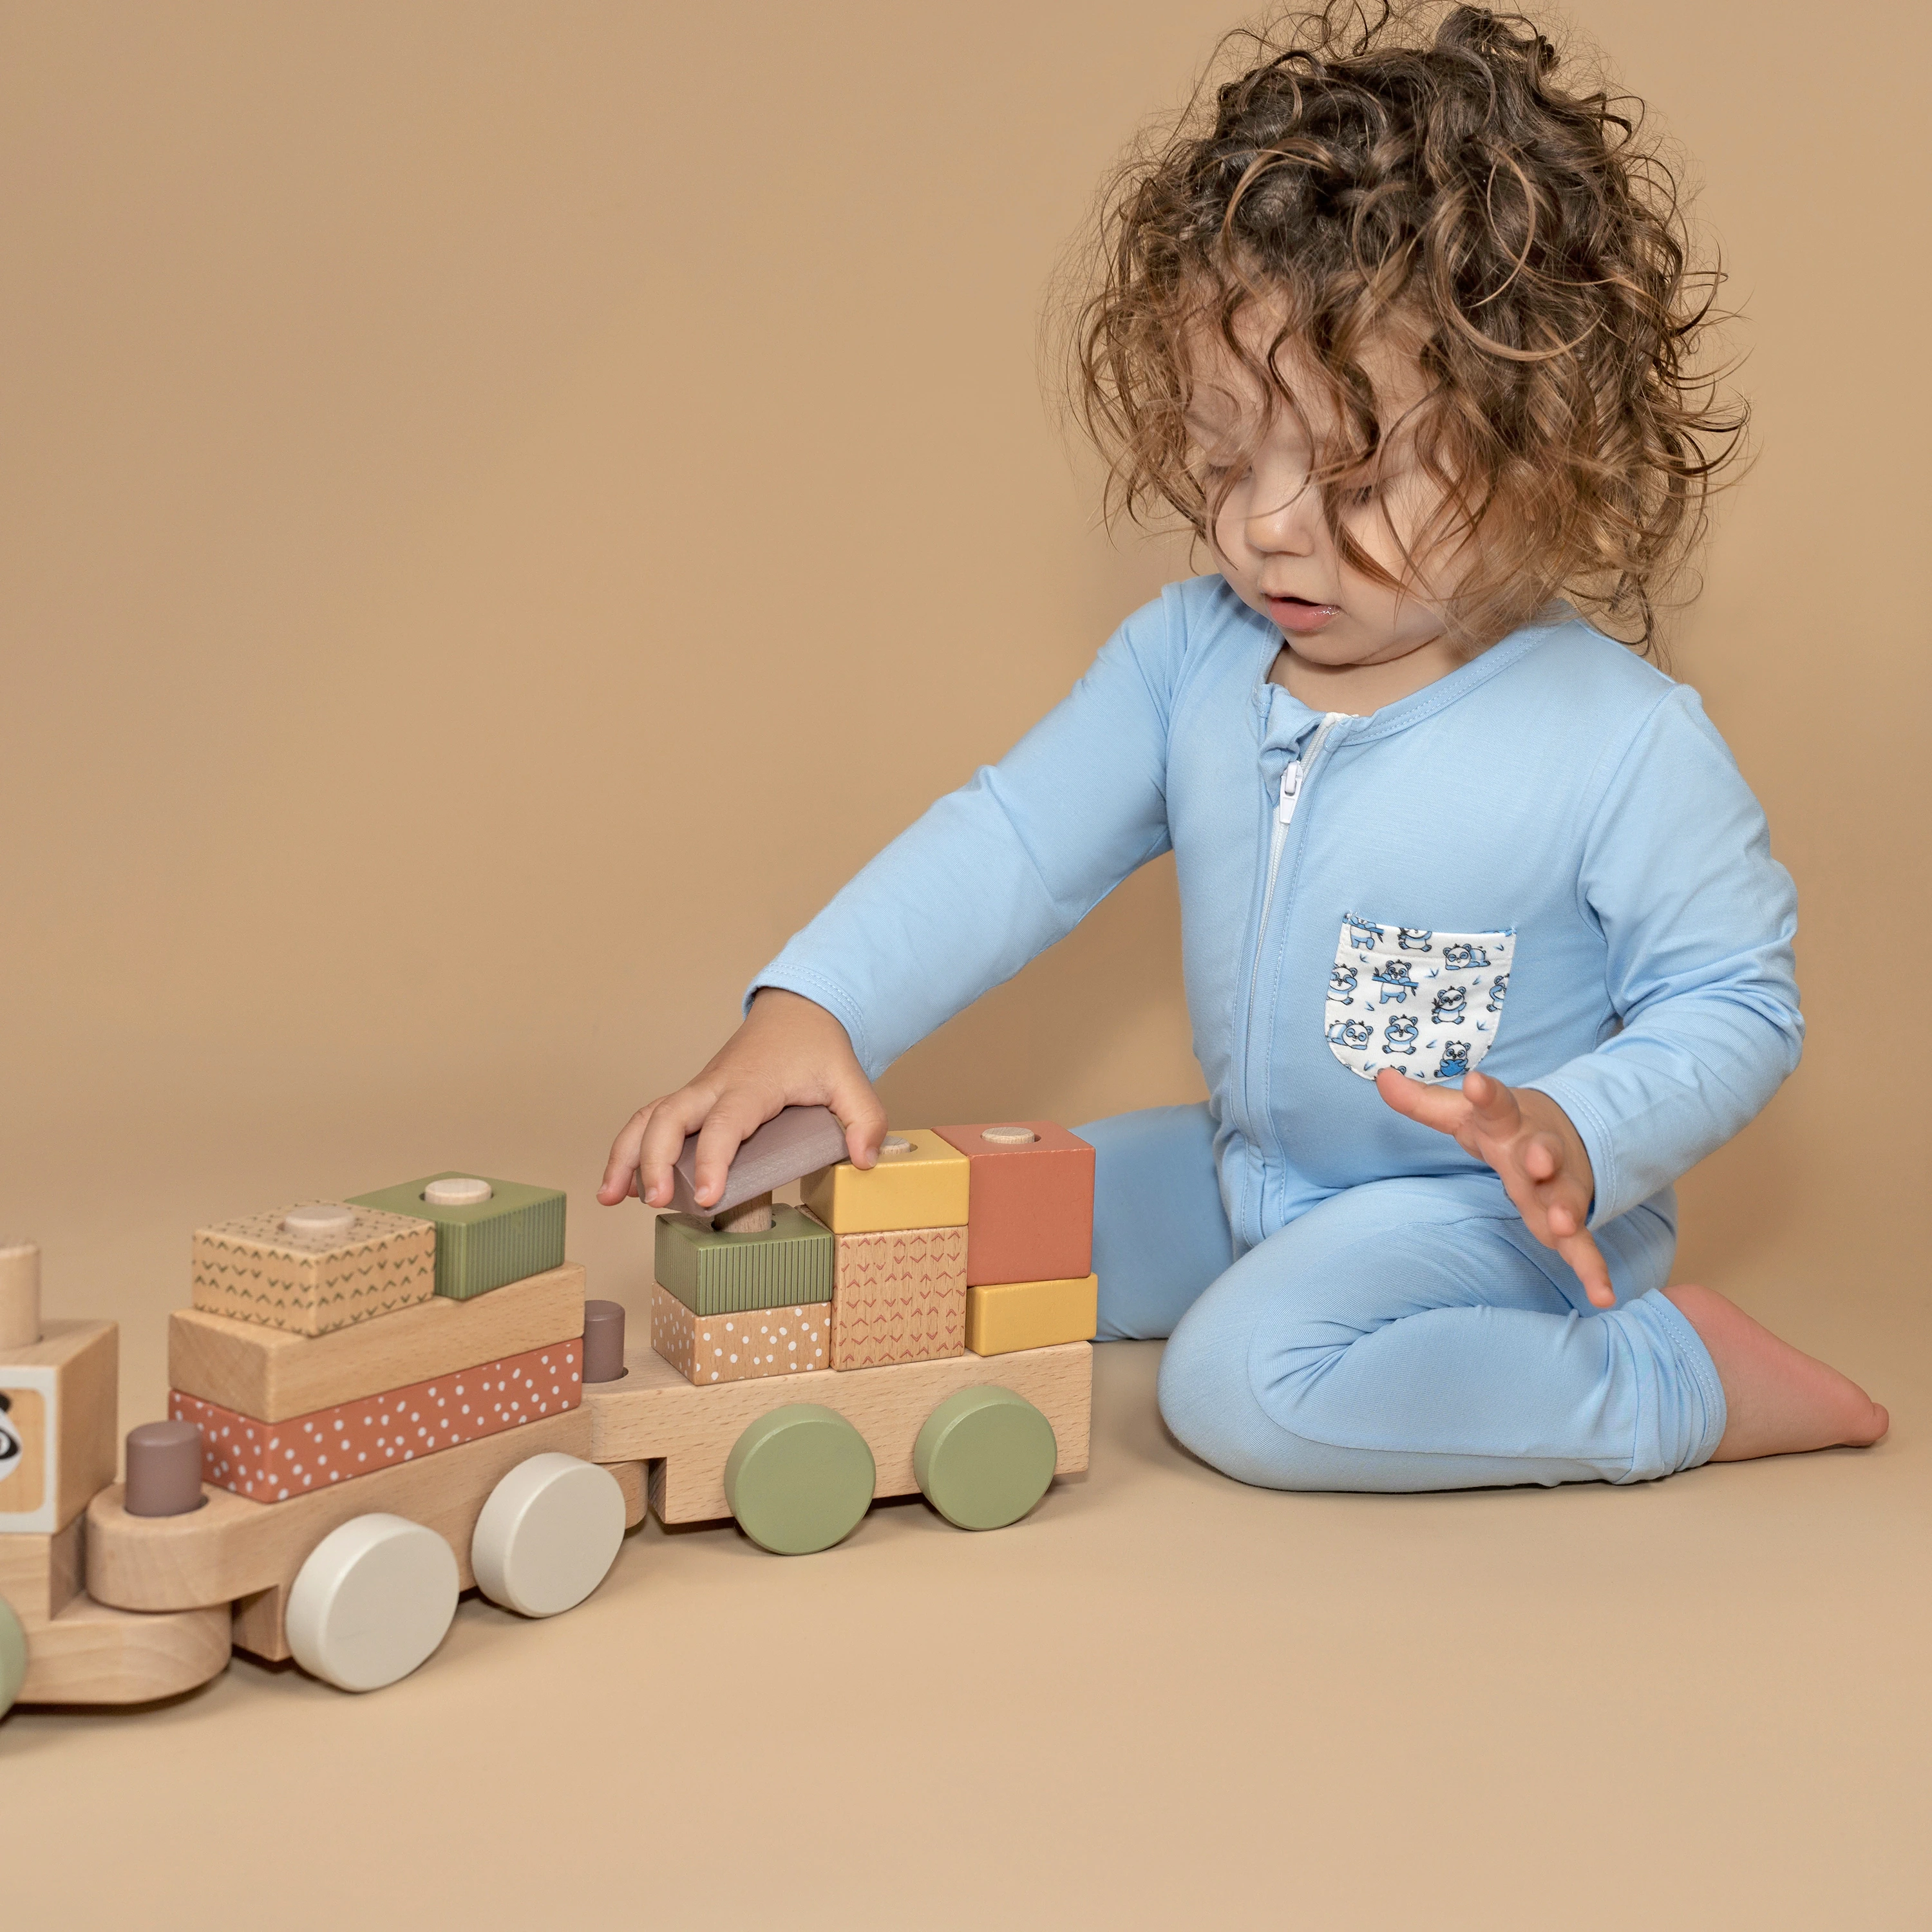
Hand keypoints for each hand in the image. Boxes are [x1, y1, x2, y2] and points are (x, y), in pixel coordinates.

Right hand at [597, 989, 887, 1213]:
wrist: (796, 1014)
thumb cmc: (818, 1049)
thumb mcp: (850, 1079)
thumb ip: (864, 1119)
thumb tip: (866, 1159)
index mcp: (752, 1086)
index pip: (723, 1125)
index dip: (711, 1161)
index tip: (706, 1197)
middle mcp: (715, 1088)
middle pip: (667, 1117)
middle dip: (652, 1159)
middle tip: (655, 1202)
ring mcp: (698, 1092)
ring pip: (647, 1117)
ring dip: (624, 1155)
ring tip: (608, 1198)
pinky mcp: (692, 1099)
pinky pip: (650, 1120)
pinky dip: (629, 1148)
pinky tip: (620, 1185)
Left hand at [1374, 1067, 1612, 1307]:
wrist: (1567, 1135)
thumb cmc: (1504, 1126)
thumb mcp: (1465, 1113)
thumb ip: (1423, 1102)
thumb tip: (1381, 1078)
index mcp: (1509, 1120)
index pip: (1495, 1105)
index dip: (1486, 1095)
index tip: (1476, 1084)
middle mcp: (1538, 1150)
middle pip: (1540, 1151)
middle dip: (1541, 1156)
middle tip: (1539, 1162)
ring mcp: (1558, 1185)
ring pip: (1563, 1196)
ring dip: (1564, 1210)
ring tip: (1561, 1225)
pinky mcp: (1569, 1220)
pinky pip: (1584, 1246)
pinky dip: (1593, 1270)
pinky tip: (1602, 1296)